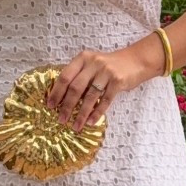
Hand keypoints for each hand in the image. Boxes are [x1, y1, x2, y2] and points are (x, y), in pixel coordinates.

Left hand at [46, 40, 161, 130]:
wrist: (135, 61)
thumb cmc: (109, 66)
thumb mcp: (92, 65)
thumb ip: (79, 76)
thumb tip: (61, 98)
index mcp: (83, 58)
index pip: (65, 76)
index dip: (56, 92)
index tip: (50, 105)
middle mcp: (94, 63)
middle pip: (76, 88)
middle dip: (67, 106)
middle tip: (61, 120)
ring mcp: (107, 72)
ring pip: (90, 96)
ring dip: (81, 113)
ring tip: (75, 126)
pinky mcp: (118, 81)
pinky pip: (105, 100)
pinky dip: (97, 113)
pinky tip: (90, 122)